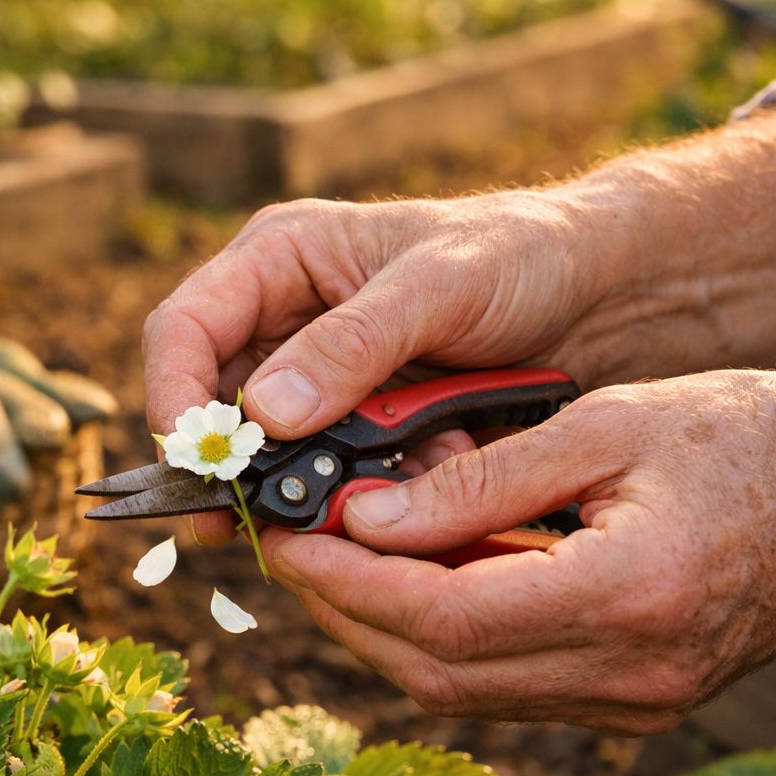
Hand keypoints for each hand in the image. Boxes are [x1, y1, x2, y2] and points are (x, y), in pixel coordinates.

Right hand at [143, 192, 600, 542]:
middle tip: (256, 522)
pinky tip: (435, 466)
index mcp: (279, 260)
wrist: (601, 294)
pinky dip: (376, 490)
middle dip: (244, 467)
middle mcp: (284, 321)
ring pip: (277, 456)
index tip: (200, 463)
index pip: (183, 331)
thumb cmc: (521, 254)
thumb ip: (350, 345)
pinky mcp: (361, 428)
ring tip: (386, 483)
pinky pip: (339, 476)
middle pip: (216, 408)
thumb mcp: (438, 285)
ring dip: (323, 482)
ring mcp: (322, 381)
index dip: (174, 398)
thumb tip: (263, 416)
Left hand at [264, 365, 775, 734]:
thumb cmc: (751, 431)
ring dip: (390, 630)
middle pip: (436, 675)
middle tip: (295, 547)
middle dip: (347, 612)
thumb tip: (365, 518)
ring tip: (345, 556)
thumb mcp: (607, 425)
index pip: (438, 618)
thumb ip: (479, 482)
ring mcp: (638, 703)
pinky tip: (425, 580)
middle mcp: (631, 674)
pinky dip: (450, 641)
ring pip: (466, 692)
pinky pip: (512, 689)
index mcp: (627, 596)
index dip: (344, 584)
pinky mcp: (640, 704)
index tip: (285, 539)